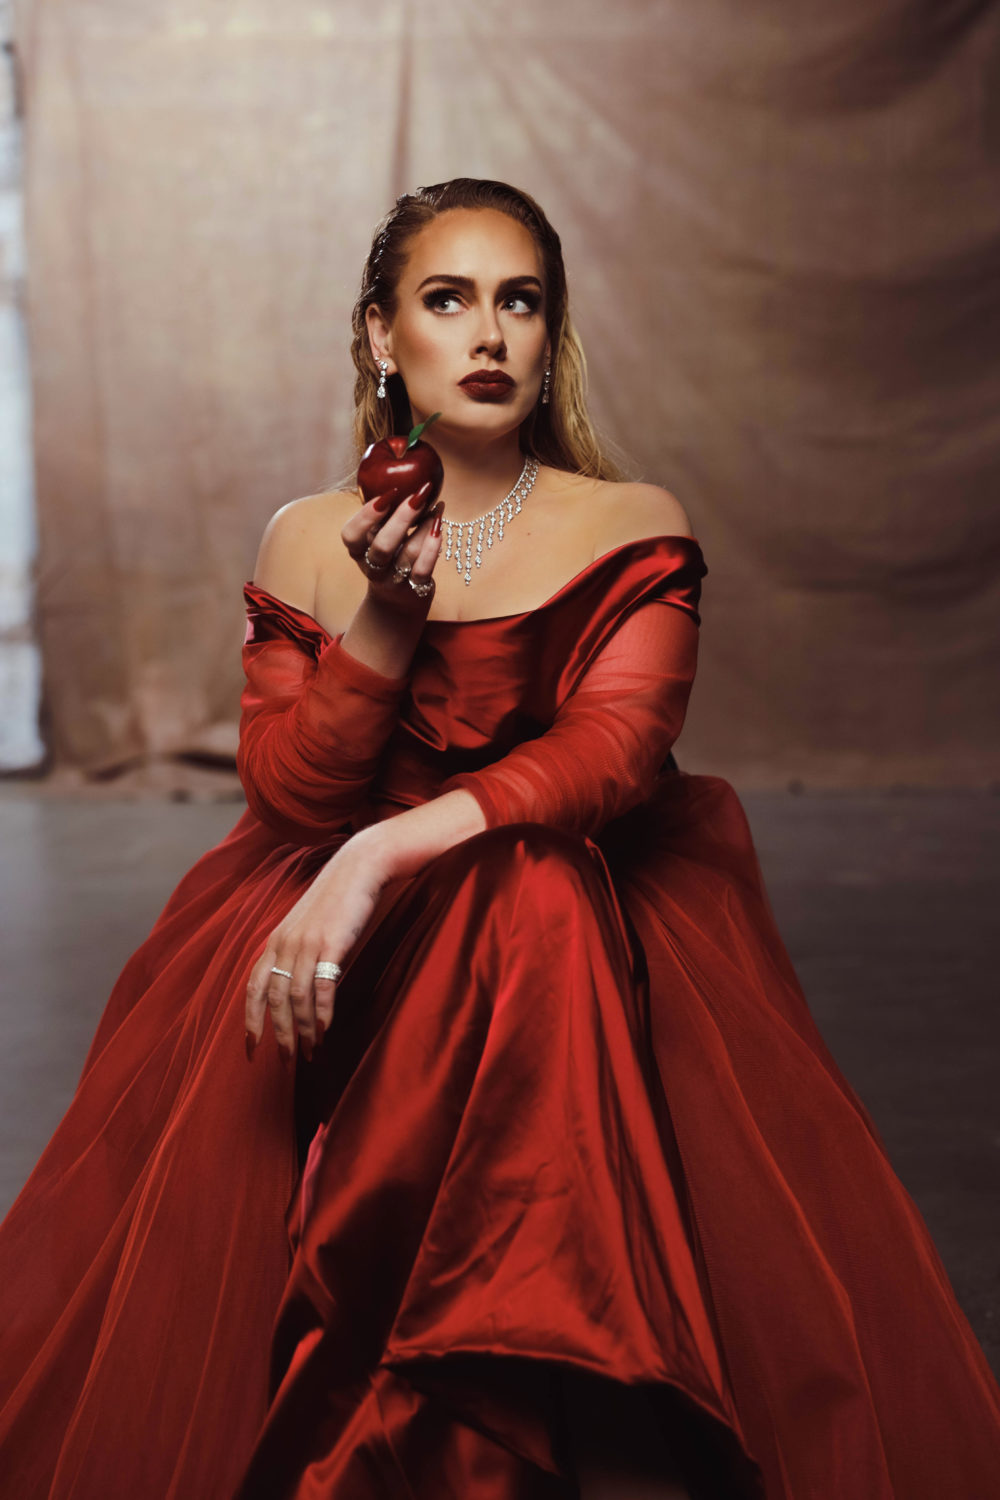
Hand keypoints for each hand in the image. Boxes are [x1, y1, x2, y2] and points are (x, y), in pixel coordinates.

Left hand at [245, 834, 391, 1062]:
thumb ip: (296, 953)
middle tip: (286, 1061)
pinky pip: (322, 987)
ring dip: (302, 1029)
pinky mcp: (331, 944)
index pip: (254, 987)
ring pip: (296, 998)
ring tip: (311, 1051)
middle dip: (278, 1034)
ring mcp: (307, 944)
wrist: (360, 867)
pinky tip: (326, 1029)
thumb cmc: (337, 899)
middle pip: (273, 999)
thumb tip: (295, 990)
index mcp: (275, 941)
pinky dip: (322, 1012)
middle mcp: (285, 944)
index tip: (250, 1048)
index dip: (250, 1020)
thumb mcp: (306, 925)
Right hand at [340, 482, 443, 611]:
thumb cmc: (389, 554)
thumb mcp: (377, 534)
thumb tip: (400, 459)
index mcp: (358, 550)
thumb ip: (383, 510)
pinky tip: (439, 525)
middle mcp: (373, 566)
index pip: (351, 536)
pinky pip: (424, 569)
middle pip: (382, 546)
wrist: (397, 600)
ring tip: (436, 508)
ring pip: (408, 555)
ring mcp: (394, 579)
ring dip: (424, 527)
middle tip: (419, 494)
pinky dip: (434, 547)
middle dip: (401, 518)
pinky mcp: (415, 589)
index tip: (386, 494)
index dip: (365, 516)